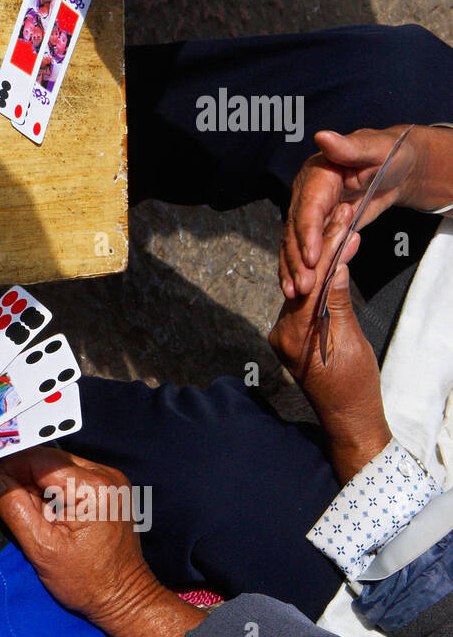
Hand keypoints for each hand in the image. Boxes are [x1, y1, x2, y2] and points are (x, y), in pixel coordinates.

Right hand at [0, 446, 205, 636]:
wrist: (125, 599)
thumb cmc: (87, 582)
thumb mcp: (42, 549)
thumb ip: (15, 509)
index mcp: (92, 488)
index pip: (39, 460)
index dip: (11, 470)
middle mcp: (106, 476)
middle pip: (50, 459)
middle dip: (25, 478)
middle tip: (14, 506)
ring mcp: (112, 480)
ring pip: (59, 465)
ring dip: (40, 485)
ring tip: (38, 516)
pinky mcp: (111, 488)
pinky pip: (72, 476)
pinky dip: (55, 490)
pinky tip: (53, 515)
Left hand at [269, 206, 389, 481]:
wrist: (349, 419)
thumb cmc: (354, 387)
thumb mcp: (351, 341)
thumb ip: (338, 303)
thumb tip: (336, 265)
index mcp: (293, 334)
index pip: (310, 282)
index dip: (328, 252)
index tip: (344, 225)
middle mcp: (281, 332)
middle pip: (304, 280)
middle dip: (325, 249)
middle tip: (345, 217)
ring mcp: (285, 334)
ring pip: (305, 287)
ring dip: (324, 260)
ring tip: (344, 228)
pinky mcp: (293, 336)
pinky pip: (306, 300)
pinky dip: (322, 280)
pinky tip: (335, 259)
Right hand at [281, 126, 422, 298]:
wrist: (397, 167)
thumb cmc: (393, 154)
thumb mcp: (377, 148)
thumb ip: (350, 147)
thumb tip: (323, 137)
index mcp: (318, 173)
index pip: (308, 207)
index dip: (307, 232)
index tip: (311, 257)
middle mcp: (306, 193)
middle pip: (295, 230)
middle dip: (297, 259)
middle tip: (304, 287)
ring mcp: (308, 211)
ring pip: (294, 243)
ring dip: (293, 270)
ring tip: (296, 293)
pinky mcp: (314, 227)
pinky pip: (302, 249)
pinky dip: (298, 269)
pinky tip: (294, 288)